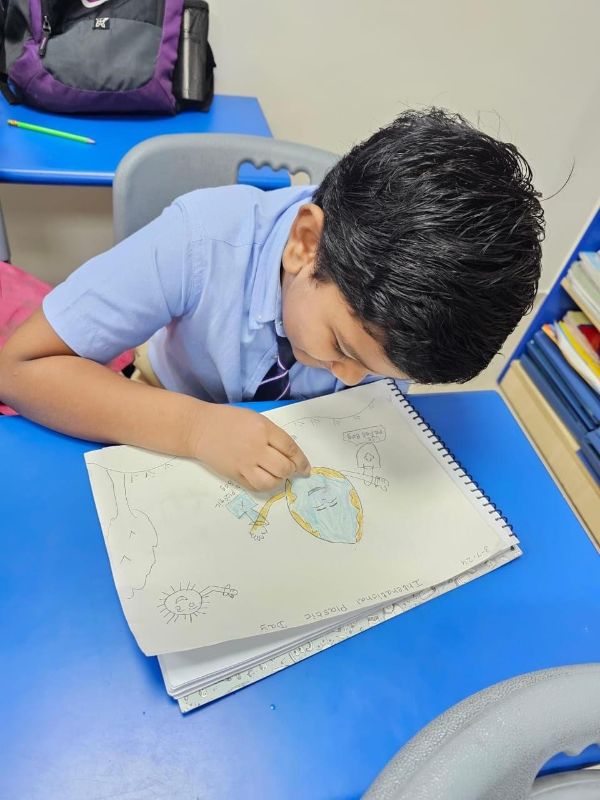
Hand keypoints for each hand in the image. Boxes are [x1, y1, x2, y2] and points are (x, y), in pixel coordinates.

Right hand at [192, 404, 310, 491]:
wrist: (200, 428)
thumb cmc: (229, 419)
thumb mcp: (255, 419)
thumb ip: (273, 434)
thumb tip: (290, 454)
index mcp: (263, 429)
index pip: (290, 448)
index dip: (301, 460)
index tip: (306, 468)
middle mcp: (256, 447)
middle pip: (283, 467)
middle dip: (292, 471)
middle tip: (291, 470)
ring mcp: (244, 463)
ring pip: (271, 481)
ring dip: (278, 480)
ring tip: (276, 475)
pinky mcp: (234, 475)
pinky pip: (255, 486)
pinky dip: (264, 486)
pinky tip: (264, 479)